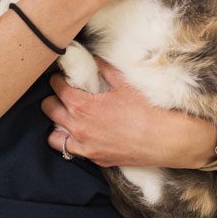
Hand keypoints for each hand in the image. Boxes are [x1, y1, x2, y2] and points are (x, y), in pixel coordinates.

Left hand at [41, 60, 213, 168]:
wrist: (167, 140)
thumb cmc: (147, 110)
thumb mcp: (124, 83)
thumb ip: (104, 68)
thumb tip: (94, 58)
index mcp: (82, 105)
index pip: (57, 87)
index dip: (59, 78)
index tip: (63, 76)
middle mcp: (78, 127)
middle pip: (49, 109)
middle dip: (54, 99)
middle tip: (66, 94)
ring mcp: (86, 146)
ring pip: (54, 136)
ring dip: (58, 124)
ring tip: (69, 116)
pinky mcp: (97, 159)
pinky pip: (73, 151)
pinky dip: (72, 142)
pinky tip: (83, 134)